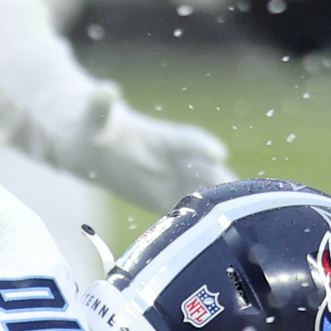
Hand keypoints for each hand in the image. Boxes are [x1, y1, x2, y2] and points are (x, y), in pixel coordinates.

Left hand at [61, 81, 232, 211]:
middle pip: (202, 169)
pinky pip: (186, 210)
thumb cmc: (93, 123)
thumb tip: (105, 90)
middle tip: (240, 195)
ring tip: (238, 219)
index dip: (200, 146)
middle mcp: (173, 158)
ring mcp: (172, 178)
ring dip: (217, 204)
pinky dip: (198, 224)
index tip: (217, 153)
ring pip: (201, 191)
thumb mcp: (93, 114)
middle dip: (219, 180)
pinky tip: (212, 239)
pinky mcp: (164, 198)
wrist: (90, 143)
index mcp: (159, 136)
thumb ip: (100, 106)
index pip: (184, 140)